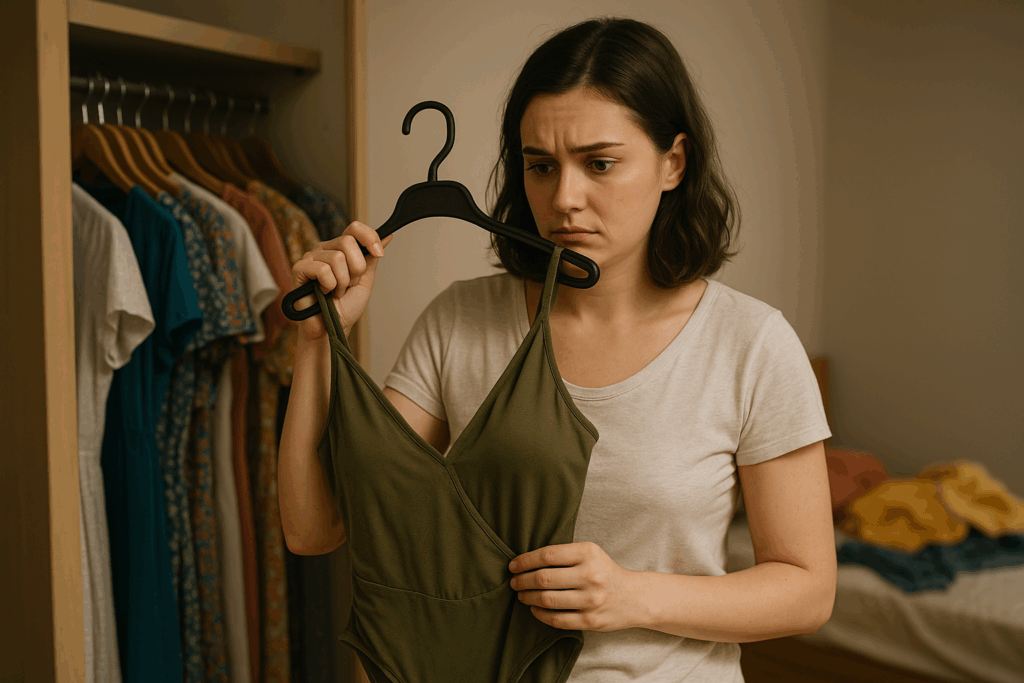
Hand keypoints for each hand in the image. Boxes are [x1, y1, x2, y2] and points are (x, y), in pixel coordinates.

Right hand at [290, 222, 393, 341]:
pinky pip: (322, 269)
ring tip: (335, 292)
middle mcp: (325, 249)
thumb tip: (387, 236)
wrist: (330, 329)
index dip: (369, 237)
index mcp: (340, 249)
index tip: (378, 253)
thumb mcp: (365, 280)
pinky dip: (329, 286)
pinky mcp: (299, 268)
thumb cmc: (344, 308)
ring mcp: (311, 257)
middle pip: (348, 241)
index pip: (355, 228)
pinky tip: (323, 292)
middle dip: (356, 269)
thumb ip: (372, 258)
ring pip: (337, 258)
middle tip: (349, 285)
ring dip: (342, 282)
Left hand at [508, 541, 642, 631]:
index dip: (525, 561)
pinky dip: (540, 614)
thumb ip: (563, 555)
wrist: (634, 597)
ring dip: (528, 598)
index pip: (547, 555)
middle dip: (522, 581)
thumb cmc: (604, 571)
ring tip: (522, 595)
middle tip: (514, 582)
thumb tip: (526, 561)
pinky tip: (534, 609)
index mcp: (588, 553)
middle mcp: (591, 576)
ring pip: (547, 600)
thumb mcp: (590, 553)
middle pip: (544, 578)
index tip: (513, 566)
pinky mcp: (591, 621)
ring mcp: (591, 600)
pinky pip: (557, 620)